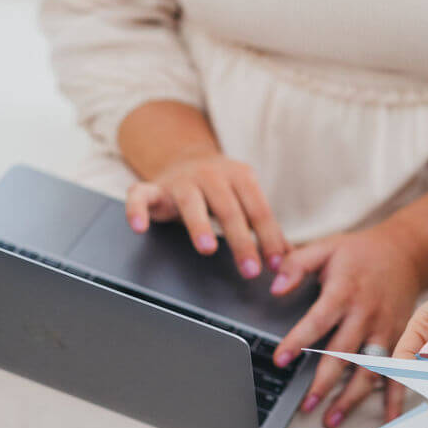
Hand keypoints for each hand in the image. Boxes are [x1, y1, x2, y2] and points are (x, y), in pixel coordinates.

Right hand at [125, 152, 287, 277]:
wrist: (184, 158)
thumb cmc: (221, 189)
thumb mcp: (245, 199)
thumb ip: (264, 227)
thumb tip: (291, 259)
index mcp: (240, 176)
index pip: (258, 209)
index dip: (270, 237)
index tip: (278, 263)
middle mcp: (211, 175)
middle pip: (228, 209)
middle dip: (241, 241)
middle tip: (251, 269)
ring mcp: (180, 181)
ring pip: (190, 202)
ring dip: (199, 225)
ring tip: (208, 248)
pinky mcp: (152, 188)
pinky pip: (140, 196)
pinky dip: (137, 210)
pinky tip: (139, 227)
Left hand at [271, 226, 426, 427]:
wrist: (405, 252)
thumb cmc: (360, 253)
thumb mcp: (325, 247)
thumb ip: (296, 264)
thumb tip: (275, 287)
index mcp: (345, 291)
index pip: (319, 320)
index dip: (299, 340)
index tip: (281, 360)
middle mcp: (366, 314)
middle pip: (344, 354)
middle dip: (324, 383)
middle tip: (306, 405)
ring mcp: (386, 328)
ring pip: (369, 369)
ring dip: (352, 397)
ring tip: (332, 420)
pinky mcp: (400, 338)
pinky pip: (398, 370)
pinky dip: (396, 396)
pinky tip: (387, 418)